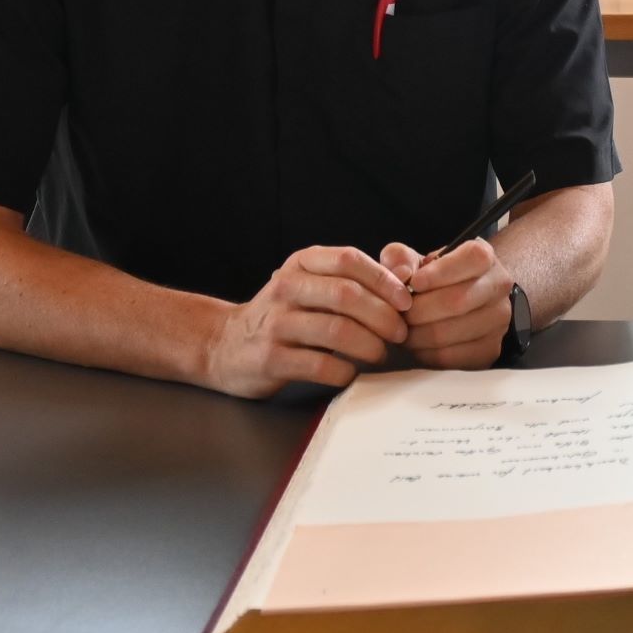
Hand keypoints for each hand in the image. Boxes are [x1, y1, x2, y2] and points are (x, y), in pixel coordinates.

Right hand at [201, 245, 409, 397]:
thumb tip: (407, 279)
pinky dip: (345, 371)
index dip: (384, 280)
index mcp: (301, 263)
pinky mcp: (271, 359)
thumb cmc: (284, 314)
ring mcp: (276, 324)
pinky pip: (321, 365)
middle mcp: (286, 288)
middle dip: (383, 316)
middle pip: (348, 296)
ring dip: (370, 345)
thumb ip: (352, 279)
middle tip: (400, 333)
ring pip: (337, 331)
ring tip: (380, 353)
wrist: (225, 345)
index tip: (406, 302)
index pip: (349, 260)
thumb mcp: (310, 285)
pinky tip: (350, 372)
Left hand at [378, 237, 514, 368]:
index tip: (414, 284)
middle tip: (400, 314)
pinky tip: (419, 345)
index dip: (438, 273)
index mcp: (483, 257)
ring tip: (405, 330)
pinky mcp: (491, 349)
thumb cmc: (436, 279)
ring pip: (452, 333)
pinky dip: (427, 353)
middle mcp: (498, 286)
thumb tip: (401, 273)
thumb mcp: (417, 260)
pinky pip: (453, 357)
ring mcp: (499, 320)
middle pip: (457, 301)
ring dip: (419, 335)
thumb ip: (400, 258)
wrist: (464, 300)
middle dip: (419, 310)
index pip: (471, 259)